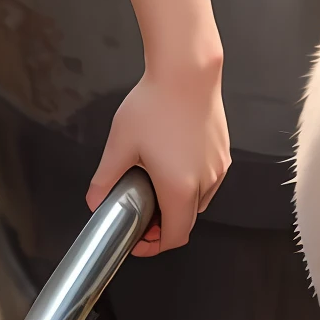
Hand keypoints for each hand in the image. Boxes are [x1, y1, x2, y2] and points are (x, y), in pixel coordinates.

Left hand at [87, 59, 228, 255]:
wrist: (186, 73)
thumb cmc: (153, 105)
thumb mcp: (120, 143)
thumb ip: (106, 178)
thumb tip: (95, 201)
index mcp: (179, 188)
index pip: (176, 236)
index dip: (156, 245)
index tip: (139, 240)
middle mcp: (205, 183)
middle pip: (187, 219)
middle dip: (163, 222)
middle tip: (139, 207)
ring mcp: (218, 168)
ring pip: (199, 200)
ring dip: (177, 200)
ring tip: (152, 179)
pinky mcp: (224, 153)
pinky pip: (208, 179)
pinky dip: (190, 181)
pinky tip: (170, 159)